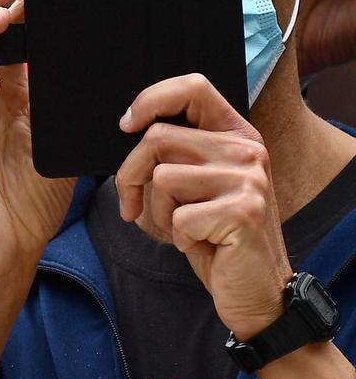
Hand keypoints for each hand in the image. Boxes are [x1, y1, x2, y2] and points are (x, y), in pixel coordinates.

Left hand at [116, 74, 291, 339]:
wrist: (254, 291)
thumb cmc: (212, 238)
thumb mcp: (191, 189)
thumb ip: (170, 157)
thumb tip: (126, 131)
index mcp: (235, 135)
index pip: (193, 87)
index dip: (151, 99)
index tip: (125, 125)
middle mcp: (247, 150)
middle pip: (158, 138)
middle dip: (130, 176)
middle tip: (133, 208)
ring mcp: (249, 179)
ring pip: (162, 178)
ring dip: (156, 213)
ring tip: (181, 229)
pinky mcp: (243, 212)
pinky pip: (178, 217)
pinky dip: (177, 237)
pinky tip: (201, 245)